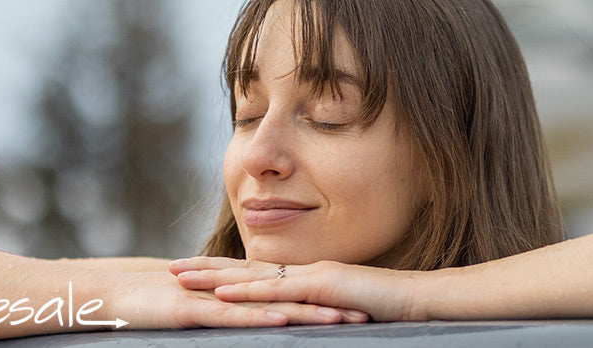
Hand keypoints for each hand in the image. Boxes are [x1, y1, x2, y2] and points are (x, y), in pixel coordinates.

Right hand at [106, 268, 367, 328]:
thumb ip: (229, 314)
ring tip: (341, 320)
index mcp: (238, 289)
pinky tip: (283, 321)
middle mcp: (232, 288)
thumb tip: (257, 321)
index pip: (288, 293)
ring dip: (306, 313)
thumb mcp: (201, 312)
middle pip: (288, 296)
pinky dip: (258, 317)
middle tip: (366, 314)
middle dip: (327, 305)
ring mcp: (214, 297)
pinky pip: (231, 315)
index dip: (322, 300)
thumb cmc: (153, 306)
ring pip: (269, 304)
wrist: (110, 294)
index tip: (356, 308)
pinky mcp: (193, 310)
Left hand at [169, 257, 419, 322]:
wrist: (421, 300)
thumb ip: (325, 314)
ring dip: (214, 275)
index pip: (261, 273)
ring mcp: (313, 276)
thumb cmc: (391, 311)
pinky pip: (277, 290)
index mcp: (311, 277)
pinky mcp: (322, 287)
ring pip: (252, 274)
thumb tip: (306, 325)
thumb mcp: (348, 313)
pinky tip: (220, 293)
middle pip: (247, 267)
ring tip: (180, 276)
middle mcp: (306, 271)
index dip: (227, 271)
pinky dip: (246, 290)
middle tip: (171, 266)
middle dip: (207, 267)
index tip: (197, 272)